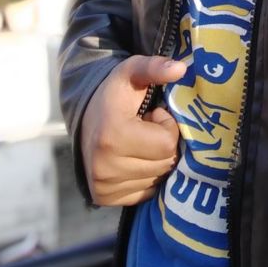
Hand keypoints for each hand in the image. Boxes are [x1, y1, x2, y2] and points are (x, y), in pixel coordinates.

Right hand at [80, 55, 186, 205]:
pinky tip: (135, 158)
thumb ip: (155, 67)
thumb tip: (181, 69)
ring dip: (157, 159)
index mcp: (112, 136)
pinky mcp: (106, 199)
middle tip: (147, 129)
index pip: (166, 143)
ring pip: (158, 178)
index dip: (166, 126)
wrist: (87, 118)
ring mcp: (104, 187)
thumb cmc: (116, 94)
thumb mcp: (132, 71)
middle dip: (163, 143)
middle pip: (165, 163)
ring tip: (140, 142)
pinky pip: (147, 191)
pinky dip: (148, 175)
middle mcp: (104, 168)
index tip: (153, 115)